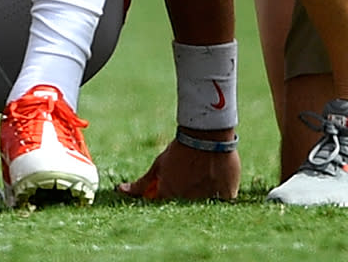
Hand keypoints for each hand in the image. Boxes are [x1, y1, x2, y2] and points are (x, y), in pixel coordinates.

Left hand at [116, 135, 240, 201]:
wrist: (208, 135)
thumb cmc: (181, 150)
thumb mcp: (159, 166)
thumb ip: (141, 184)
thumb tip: (120, 190)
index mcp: (170, 197)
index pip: (161, 211)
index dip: (164, 203)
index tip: (168, 196)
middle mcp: (189, 202)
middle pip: (184, 211)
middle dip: (183, 204)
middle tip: (188, 187)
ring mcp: (209, 201)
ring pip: (204, 209)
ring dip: (201, 201)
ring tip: (203, 183)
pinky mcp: (227, 197)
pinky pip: (222, 205)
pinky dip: (218, 198)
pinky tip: (216, 185)